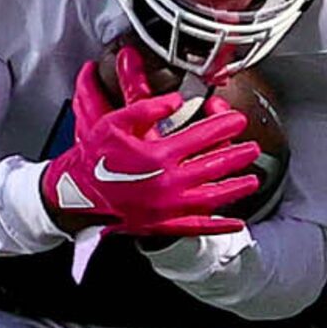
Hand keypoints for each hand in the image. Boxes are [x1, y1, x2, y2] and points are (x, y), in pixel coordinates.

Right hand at [39, 61, 259, 236]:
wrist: (74, 195)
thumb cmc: (93, 158)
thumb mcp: (114, 123)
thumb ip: (146, 107)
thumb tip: (175, 100)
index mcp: (158, 154)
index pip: (201, 136)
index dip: (223, 125)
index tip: (237, 119)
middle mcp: (167, 182)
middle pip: (213, 166)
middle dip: (237, 155)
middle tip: (252, 148)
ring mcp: (167, 206)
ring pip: (212, 197)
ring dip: (235, 187)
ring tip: (251, 180)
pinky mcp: (162, 224)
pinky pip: (196, 227)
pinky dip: (218, 225)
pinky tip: (234, 221)